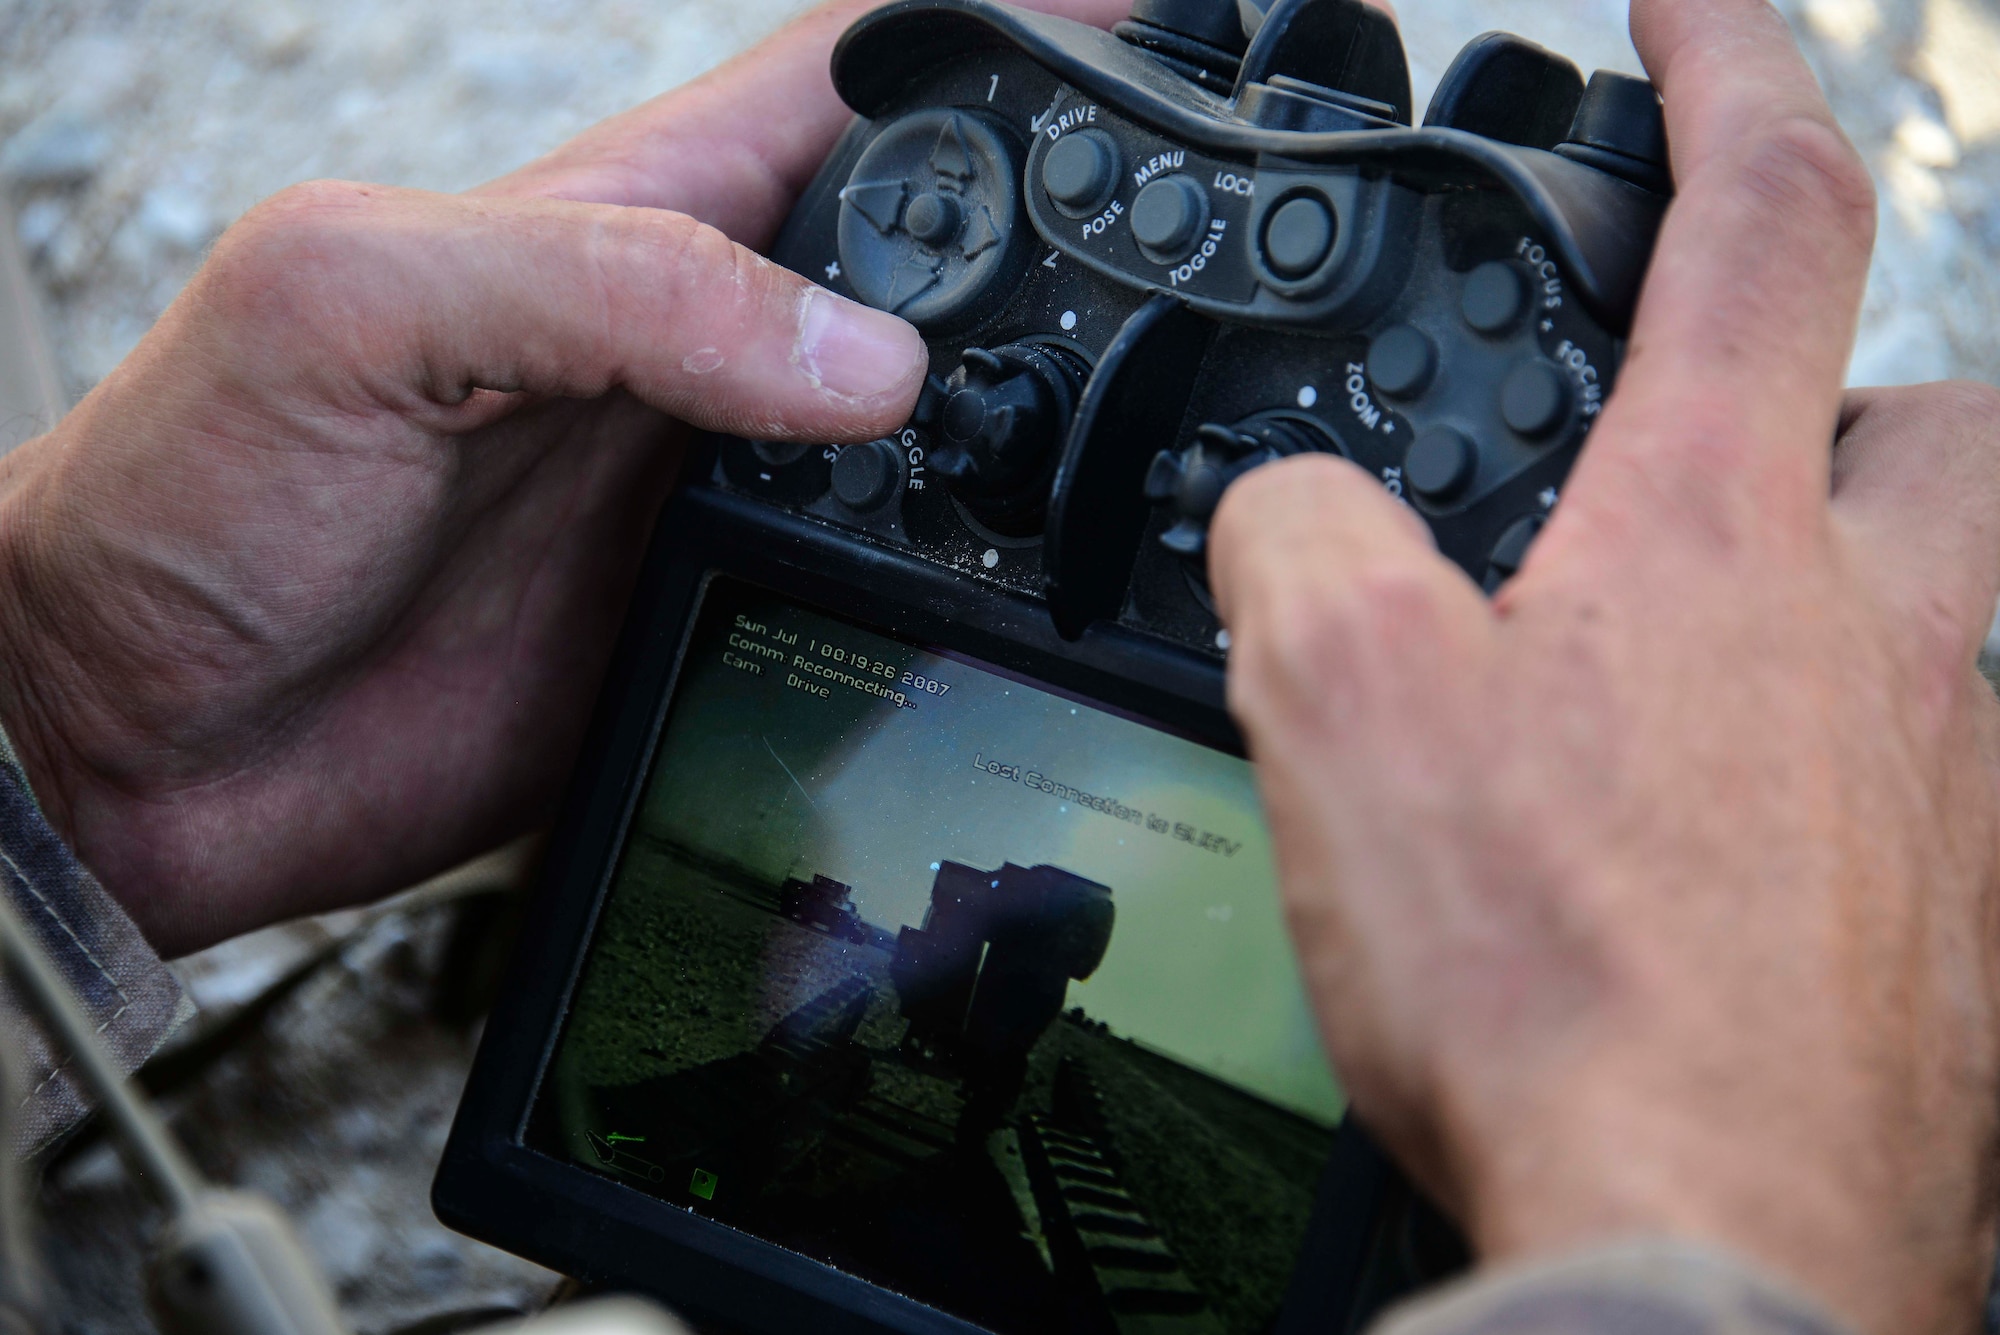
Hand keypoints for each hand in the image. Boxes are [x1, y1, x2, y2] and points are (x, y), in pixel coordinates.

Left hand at [0, 0, 1125, 954]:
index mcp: (631, 215)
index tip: (1154, 30)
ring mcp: (730, 483)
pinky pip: (897, 579)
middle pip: (948, 255)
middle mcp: (708, 343)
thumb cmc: (191, 492)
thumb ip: (609, 287)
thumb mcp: (360, 304)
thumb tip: (863, 356)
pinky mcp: (734, 614)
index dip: (1016, 36)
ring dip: (1049, 422)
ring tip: (1168, 434)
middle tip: (1208, 261)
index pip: (864, 80)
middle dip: (1082, 236)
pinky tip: (1042, 591)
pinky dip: (981, 575)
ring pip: (950, 427)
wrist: (139, 741)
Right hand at [1210, 0, 1999, 1329]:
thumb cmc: (1558, 983)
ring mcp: (1954, 784)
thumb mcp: (1332, 707)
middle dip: (1844, 379)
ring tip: (1682, 687)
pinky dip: (1835, 787)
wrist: (1709, 1250)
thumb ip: (1299, 542)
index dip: (1723, 58)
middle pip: (1938, 408)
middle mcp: (1885, 634)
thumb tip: (1298, 517)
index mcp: (1716, 537)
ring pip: (1953, 610)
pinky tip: (1719, 869)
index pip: (1760, 211)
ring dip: (1835, 598)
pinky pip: (1940, 794)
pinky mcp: (1973, 929)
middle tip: (1722, 442)